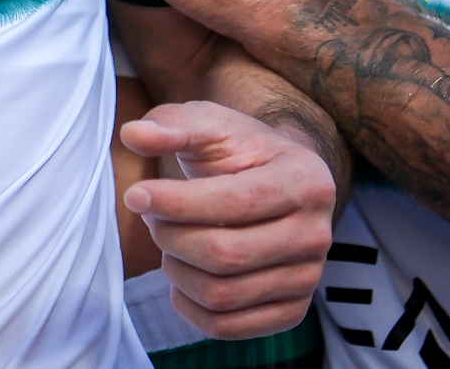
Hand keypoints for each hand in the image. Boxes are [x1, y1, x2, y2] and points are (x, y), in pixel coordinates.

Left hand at [122, 101, 334, 338]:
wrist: (274, 180)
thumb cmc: (239, 151)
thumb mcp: (210, 124)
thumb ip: (172, 124)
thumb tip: (133, 134)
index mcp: (306, 181)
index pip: (235, 203)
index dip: (177, 203)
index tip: (136, 195)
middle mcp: (317, 235)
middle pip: (225, 254)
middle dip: (171, 236)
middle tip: (152, 218)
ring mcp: (308, 279)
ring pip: (221, 294)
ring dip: (176, 270)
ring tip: (168, 241)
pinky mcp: (291, 311)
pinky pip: (227, 326)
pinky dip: (188, 306)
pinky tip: (180, 274)